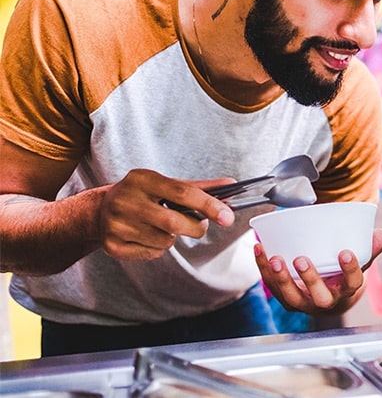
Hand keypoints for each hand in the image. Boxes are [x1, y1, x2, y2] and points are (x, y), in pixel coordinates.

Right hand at [99, 169, 234, 260]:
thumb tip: (231, 185)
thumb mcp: (165, 184)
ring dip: (173, 237)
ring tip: (161, 226)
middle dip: (195, 227)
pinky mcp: (113, 246)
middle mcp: (126, 201)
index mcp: (141, 179)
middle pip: (174, 222)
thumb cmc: (142, 195)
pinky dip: (158, 247)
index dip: (208, 205)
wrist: (98, 211)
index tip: (228, 216)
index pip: (182, 192)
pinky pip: (153, 253)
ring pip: (166, 241)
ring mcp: (117, 225)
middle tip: (200, 225)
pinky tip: (146, 236)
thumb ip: (199, 187)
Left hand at [255, 228, 381, 314]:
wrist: (331, 297)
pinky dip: (264, 269)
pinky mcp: (286, 299)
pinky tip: (260, 250)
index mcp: (346, 291)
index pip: (351, 283)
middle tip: (301, 259)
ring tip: (274, 257)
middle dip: (309, 279)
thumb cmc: (344, 276)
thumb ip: (369, 248)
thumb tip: (379, 233)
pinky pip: (273, 287)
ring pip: (291, 296)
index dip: (349, 270)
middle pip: (319, 296)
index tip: (346, 253)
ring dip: (281, 278)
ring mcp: (304, 302)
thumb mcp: (361, 263)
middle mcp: (325, 301)